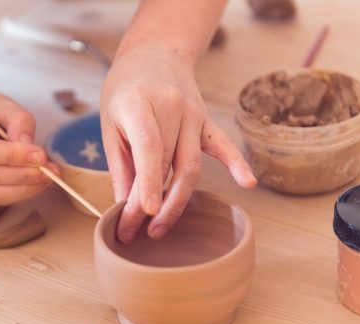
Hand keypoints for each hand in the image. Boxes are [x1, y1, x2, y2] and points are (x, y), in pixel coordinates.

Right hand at [0, 89, 58, 204]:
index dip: (11, 157)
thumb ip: (20, 124)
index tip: (40, 156)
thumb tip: (35, 155)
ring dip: (22, 189)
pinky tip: (35, 184)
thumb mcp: (3, 104)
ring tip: (48, 178)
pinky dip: (16, 193)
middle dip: (22, 175)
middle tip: (51, 170)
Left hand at [101, 46, 256, 242]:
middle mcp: (172, 107)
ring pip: (191, 165)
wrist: (154, 54)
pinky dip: (236, 164)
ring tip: (160, 228)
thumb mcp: (111, 123)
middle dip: (154, 204)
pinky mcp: (206, 121)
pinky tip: (248, 182)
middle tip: (138, 233)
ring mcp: (194, 113)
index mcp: (140, 103)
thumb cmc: (125, 90)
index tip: (145, 214)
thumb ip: (120, 165)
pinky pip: (223, 145)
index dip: (148, 182)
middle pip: (169, 164)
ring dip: (178, 201)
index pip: (150, 147)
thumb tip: (123, 207)